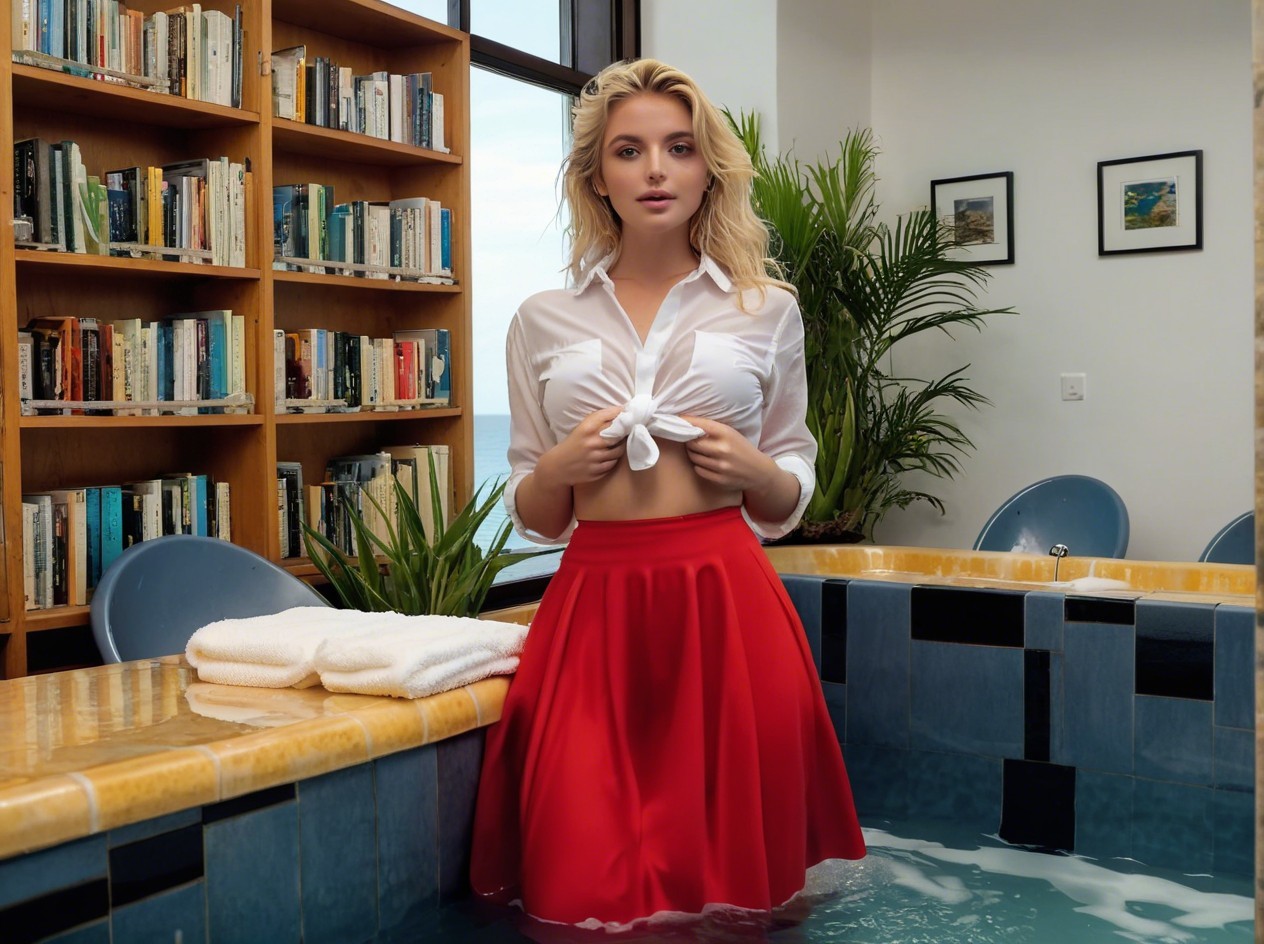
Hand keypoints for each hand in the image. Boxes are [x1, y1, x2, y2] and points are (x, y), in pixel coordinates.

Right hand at [535, 406, 626, 488]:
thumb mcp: (581, 428)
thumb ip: (599, 420)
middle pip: (619, 434)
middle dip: (625, 431)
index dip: (622, 413)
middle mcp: (592, 443)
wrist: (558, 466)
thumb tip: (622, 411)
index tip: (628, 413)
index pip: (611, 416)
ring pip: (619, 450)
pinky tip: (609, 456)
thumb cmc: (573, 444)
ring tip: (617, 444)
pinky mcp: (597, 471)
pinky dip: (613, 459)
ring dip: (620, 446)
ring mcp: (595, 458)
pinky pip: (614, 463)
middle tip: (627, 429)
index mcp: (586, 428)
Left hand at [682, 415, 802, 524]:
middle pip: (692, 443)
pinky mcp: (719, 479)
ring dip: (692, 453)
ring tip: (697, 450)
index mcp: (726, 433)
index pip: (699, 425)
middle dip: (688, 440)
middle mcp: (723, 449)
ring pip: (694, 457)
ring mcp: (721, 466)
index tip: (677, 419)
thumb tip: (686, 424)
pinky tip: (704, 462)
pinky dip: (698, 465)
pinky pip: (698, 470)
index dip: (685, 422)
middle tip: (689, 439)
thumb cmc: (742, 449)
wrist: (759, 471)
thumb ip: (712, 430)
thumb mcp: (731, 434)